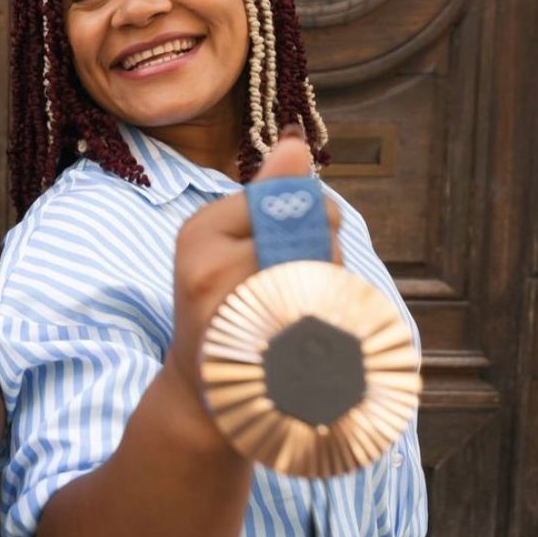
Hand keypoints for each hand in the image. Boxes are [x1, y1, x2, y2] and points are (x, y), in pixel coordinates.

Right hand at [169, 127, 342, 398]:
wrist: (206, 394)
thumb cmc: (222, 307)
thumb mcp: (223, 243)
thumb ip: (266, 194)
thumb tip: (297, 141)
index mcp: (199, 232)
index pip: (293, 194)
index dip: (303, 216)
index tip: (272, 246)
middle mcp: (215, 269)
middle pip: (319, 227)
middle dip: (321, 248)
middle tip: (286, 282)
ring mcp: (244, 312)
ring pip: (334, 267)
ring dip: (332, 285)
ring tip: (294, 310)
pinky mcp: (274, 349)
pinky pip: (338, 310)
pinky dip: (336, 320)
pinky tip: (308, 335)